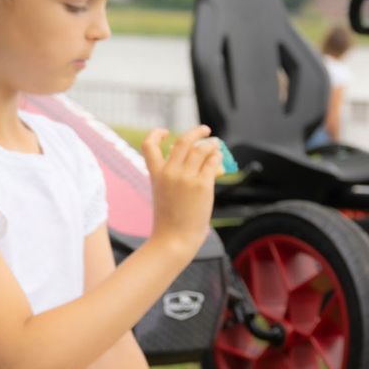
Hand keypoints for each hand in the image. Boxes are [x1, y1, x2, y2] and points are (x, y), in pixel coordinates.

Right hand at [141, 126, 221, 253]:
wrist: (174, 239)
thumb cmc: (171, 220)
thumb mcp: (165, 193)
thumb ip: (177, 175)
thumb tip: (204, 159)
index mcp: (155, 174)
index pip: (149, 146)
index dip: (156, 134)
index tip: (165, 131)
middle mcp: (169, 172)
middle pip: (183, 141)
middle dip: (196, 132)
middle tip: (206, 130)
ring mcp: (186, 178)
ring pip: (201, 149)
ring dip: (211, 146)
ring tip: (217, 148)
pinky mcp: (202, 185)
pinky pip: (213, 162)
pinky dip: (218, 158)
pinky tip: (220, 162)